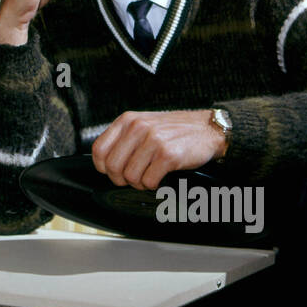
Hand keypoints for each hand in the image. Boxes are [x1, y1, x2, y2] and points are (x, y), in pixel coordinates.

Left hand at [91, 109, 225, 188]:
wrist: (207, 128)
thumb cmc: (174, 130)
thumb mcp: (144, 123)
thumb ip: (124, 138)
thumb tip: (105, 163)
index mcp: (127, 120)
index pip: (99, 150)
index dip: (103, 168)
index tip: (113, 172)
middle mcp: (138, 128)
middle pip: (112, 167)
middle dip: (121, 180)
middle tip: (134, 179)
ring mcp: (153, 141)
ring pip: (130, 177)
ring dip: (139, 183)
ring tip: (149, 176)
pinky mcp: (168, 155)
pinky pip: (149, 181)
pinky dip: (153, 185)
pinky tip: (160, 177)